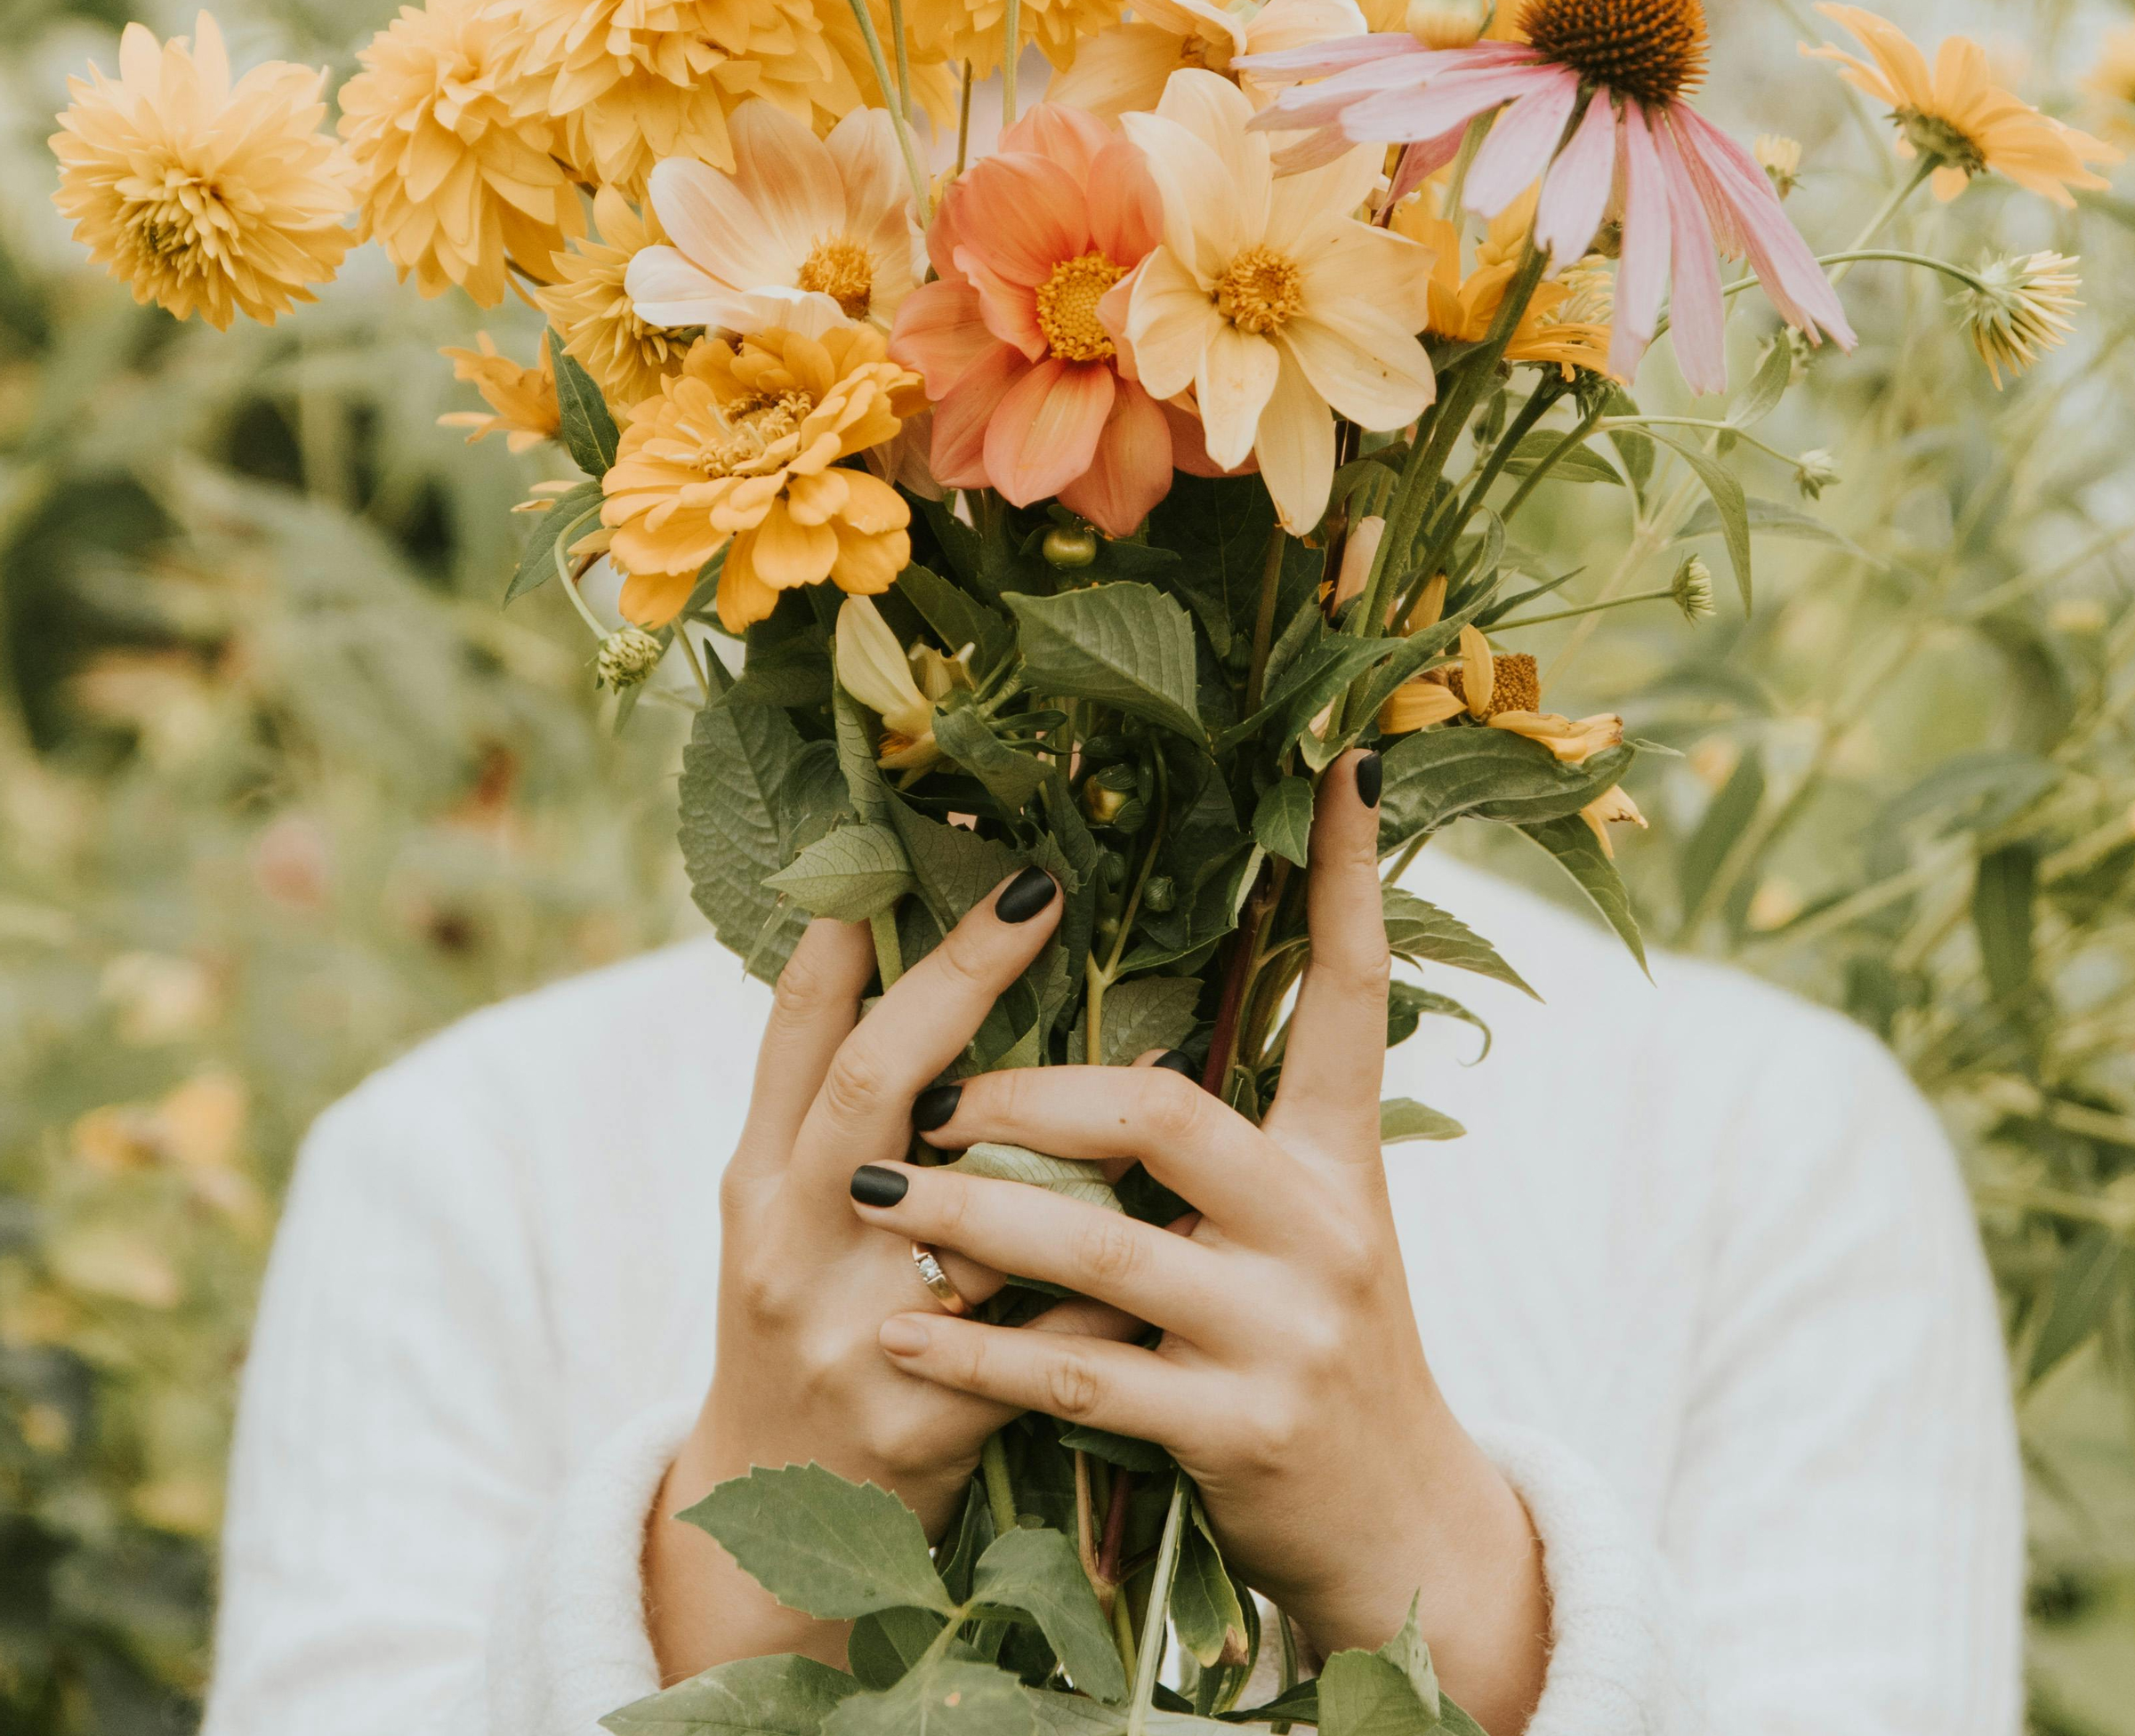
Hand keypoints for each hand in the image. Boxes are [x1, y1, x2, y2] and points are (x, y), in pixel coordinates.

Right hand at [647, 867, 1138, 1681]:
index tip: (920, 842)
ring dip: (1070, 1137)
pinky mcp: (921, 1428)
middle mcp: (788, 1247)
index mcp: (756, 1184)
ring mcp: (850, 1337)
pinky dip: (1110, 1289)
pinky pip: (1046, 1339)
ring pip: (975, 1208)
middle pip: (872, 1085)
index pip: (797, 1036)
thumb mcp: (782, 1214)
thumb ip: (833, 1110)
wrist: (770, 1525)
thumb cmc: (798, 1325)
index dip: (849, 935)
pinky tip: (1182, 1237)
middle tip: (1038, 888)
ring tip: (1169, 1058)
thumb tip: (886, 943)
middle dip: (955, 977)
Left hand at [843, 753, 1548, 1732]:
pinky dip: (982, 1352)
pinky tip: (906, 1334)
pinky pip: (1081, 1377)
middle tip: (931, 1092)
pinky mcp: (1239, 1432)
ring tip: (875, 1187)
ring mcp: (1287, 1333)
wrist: (1398, 1532)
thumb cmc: (1314, 1351)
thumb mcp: (1305, 1230)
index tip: (1345, 767)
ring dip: (972, 1217)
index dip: (1354, 879)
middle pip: (1164, 1115)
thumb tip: (1115, 1048)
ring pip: (1103, 1249)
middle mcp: (1327, 1228)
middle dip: (1029, 1095)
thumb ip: (1226, 1144)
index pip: (1355, 991)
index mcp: (1340, 1158)